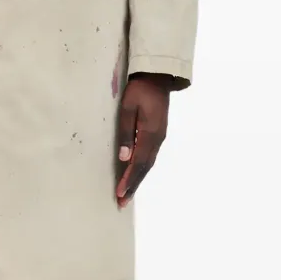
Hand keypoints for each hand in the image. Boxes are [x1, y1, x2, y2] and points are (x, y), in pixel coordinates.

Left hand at [116, 74, 170, 206]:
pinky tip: (135, 175)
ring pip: (148, 164)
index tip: (120, 193)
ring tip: (126, 193)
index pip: (139, 163)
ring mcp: (159, 137)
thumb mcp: (127, 108)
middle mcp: (158, 139)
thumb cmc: (139, 90)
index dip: (129, 179)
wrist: (158, 77)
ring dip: (137, 179)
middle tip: (122, 202)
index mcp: (150, 134)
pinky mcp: (158, 134)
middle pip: (145, 168)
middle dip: (133, 185)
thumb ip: (126, 132)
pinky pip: (150, 156)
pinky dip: (141, 169)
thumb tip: (125, 158)